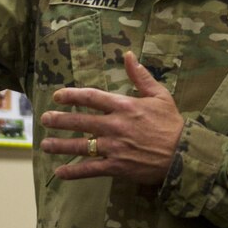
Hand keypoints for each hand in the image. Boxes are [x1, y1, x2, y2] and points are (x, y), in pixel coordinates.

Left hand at [40, 51, 184, 184]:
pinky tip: (60, 172)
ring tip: (44, 144)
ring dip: (60, 145)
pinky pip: (91, 169)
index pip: (91, 98)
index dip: (71, 96)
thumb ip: (140, 76)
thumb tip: (128, 55)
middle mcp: (115, 125)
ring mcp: (114, 147)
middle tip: (44, 119)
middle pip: (80, 121)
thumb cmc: (172, 124)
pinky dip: (74, 171)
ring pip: (81, 146)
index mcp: (124, 106)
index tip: (57, 96)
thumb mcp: (159, 95)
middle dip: (59, 120)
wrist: (184, 154)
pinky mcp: (117, 166)